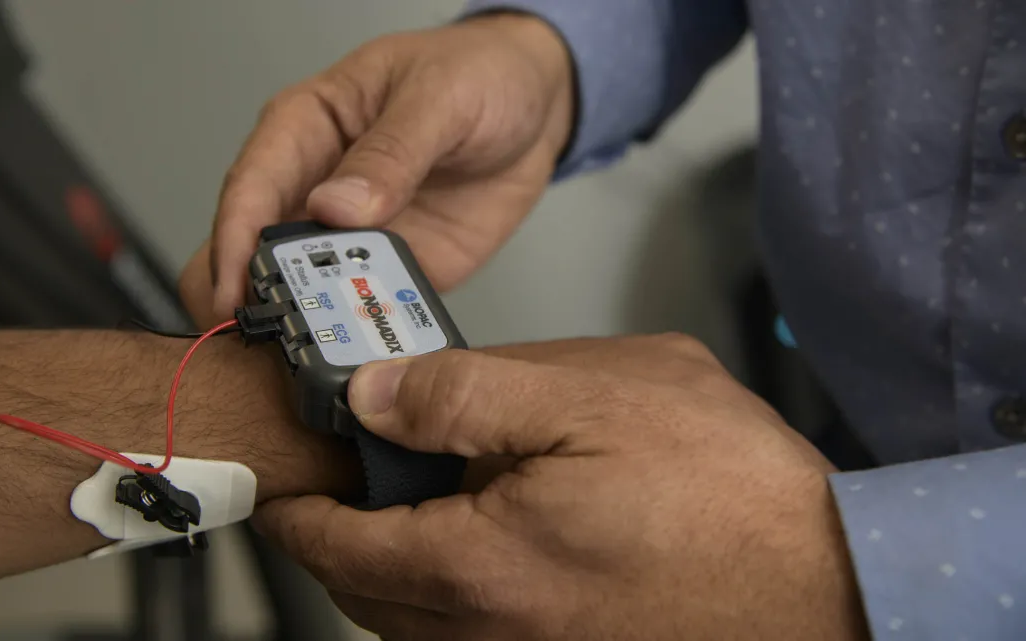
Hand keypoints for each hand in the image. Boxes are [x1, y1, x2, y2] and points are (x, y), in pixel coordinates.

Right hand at [206, 12, 574, 320]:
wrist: (538, 106)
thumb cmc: (478, 75)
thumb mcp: (439, 98)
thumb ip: (391, 151)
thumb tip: (335, 206)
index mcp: (308, 128)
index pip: (251, 185)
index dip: (234, 240)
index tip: (232, 289)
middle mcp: (317, 186)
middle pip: (259, 250)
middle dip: (258, 295)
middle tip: (270, 335)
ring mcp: (354, 235)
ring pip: (307, 290)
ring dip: (311, 323)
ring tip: (322, 354)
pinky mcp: (395, 268)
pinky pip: (369, 308)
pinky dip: (367, 334)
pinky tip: (373, 355)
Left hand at [256, 335, 869, 640]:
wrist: (829, 582)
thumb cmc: (729, 493)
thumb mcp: (593, 395)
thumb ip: (467, 392)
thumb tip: (376, 395)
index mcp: (477, 564)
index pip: (339, 547)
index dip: (299, 511)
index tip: (284, 486)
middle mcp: (487, 632)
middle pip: (366, 594)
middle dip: (337, 541)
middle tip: (338, 488)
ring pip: (413, 623)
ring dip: (390, 569)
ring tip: (404, 507)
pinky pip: (468, 636)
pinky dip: (445, 594)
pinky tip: (483, 543)